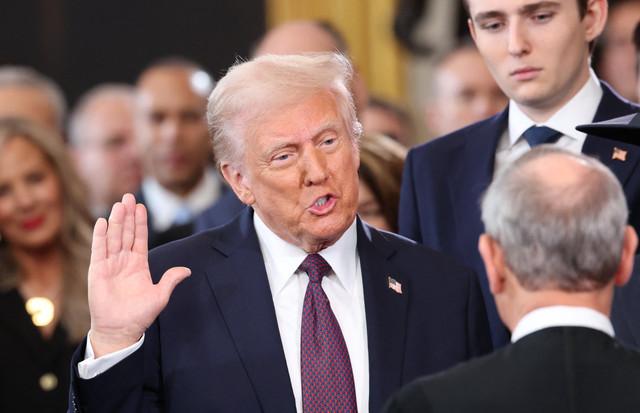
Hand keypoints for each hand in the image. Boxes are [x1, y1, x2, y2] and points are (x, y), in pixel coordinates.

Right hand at [88, 193, 190, 356]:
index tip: (141, 206)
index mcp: (139, 264)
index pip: (140, 238)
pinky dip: (100, 236)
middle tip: (129, 196)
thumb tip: (187, 270)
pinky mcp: (97, 271)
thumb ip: (170, 280)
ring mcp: (110, 265)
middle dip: (128, 215)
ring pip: (113, 237)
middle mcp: (124, 261)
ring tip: (119, 204)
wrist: (120, 330)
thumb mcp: (160, 295)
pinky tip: (102, 222)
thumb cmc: (140, 315)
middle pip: (126, 233)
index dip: (140, 222)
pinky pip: (99, 250)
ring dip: (116, 221)